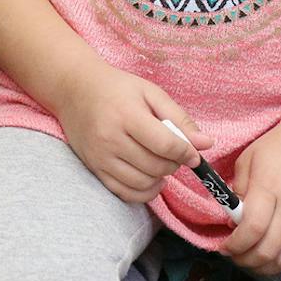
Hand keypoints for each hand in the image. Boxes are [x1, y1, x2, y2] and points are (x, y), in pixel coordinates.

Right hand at [52, 61, 211, 204]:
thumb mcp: (150, 93)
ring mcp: (100, 157)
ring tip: (161, 163)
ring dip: (161, 178)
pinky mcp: (94, 168)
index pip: (166, 145)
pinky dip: (144, 192)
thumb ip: (179, 118)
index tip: (194, 154)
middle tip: (174, 153)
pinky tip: (150, 179)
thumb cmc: (116, 88)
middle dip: (174, 163)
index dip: (187, 153)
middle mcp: (110, 138)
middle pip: (156, 166)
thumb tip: (206, 144)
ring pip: (143, 183)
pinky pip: (125, 193)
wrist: (74, 90)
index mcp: (127, 115)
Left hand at [223, 115, 280, 274]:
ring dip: (266, 268)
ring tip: (252, 261)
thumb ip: (239, 190)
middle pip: (268, 251)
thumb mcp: (250, 158)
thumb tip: (232, 219)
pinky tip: (276, 259)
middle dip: (245, 261)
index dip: (234, 245)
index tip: (224, 247)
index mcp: (269, 190)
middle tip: (235, 256)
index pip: (251, 230)